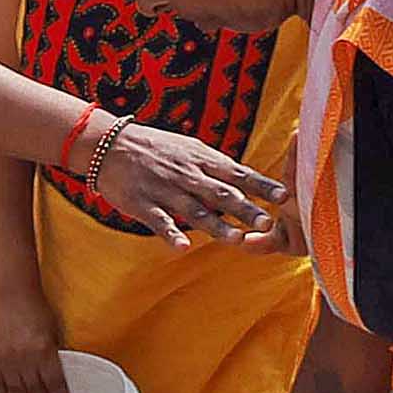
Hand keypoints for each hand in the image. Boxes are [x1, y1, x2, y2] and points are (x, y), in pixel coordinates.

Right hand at [0, 284, 74, 392]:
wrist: (11, 292)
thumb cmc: (36, 307)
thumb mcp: (53, 330)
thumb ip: (54, 352)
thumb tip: (56, 374)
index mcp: (45, 351)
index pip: (56, 383)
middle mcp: (25, 358)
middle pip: (35, 390)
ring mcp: (6, 358)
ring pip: (15, 390)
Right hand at [88, 121, 282, 246]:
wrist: (109, 145)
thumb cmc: (153, 148)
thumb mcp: (187, 148)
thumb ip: (213, 166)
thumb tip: (242, 179)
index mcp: (200, 159)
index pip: (238, 172)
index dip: (261, 185)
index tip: (284, 196)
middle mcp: (187, 174)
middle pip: (221, 194)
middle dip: (245, 209)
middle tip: (267, 223)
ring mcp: (165, 190)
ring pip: (195, 210)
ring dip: (217, 226)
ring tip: (236, 240)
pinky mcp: (143, 204)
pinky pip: (159, 221)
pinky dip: (171, 234)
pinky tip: (183, 247)